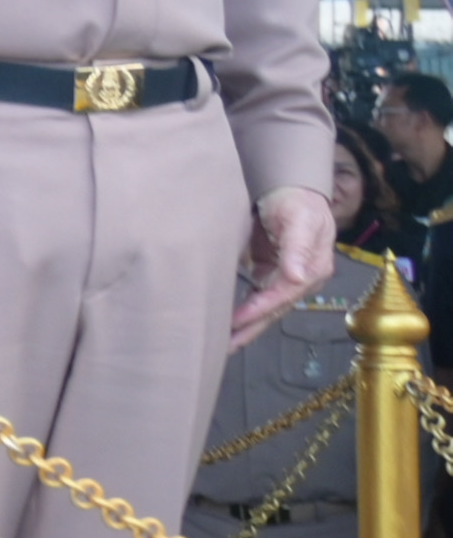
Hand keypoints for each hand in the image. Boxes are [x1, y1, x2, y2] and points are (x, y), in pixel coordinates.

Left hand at [233, 185, 336, 345]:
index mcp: (313, 269)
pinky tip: (231, 323)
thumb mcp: (300, 220)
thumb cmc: (297, 203)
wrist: (293, 191)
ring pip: (267, 308)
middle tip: (225, 347)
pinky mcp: (274, 273)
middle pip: (275, 308)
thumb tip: (296, 276)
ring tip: (225, 343)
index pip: (283, 295)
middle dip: (252, 328)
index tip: (237, 322)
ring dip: (248, 325)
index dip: (260, 309)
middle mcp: (303, 278)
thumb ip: (297, 247)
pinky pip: (260, 298)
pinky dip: (247, 311)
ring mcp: (289, 278)